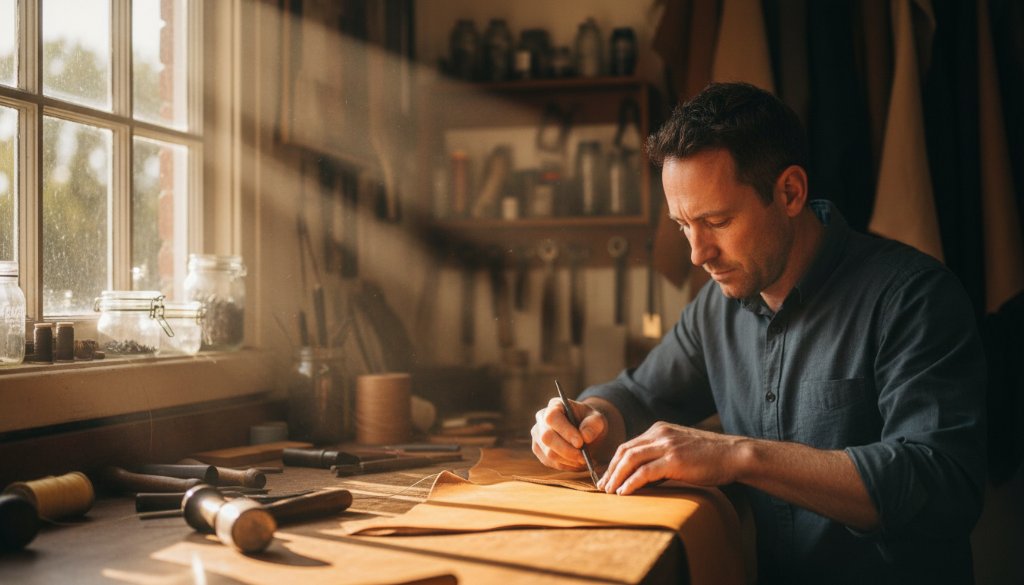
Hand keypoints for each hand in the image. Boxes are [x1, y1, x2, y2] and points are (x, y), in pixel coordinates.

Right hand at [531, 397, 607, 470]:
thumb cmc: (590, 423)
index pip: (552, 417)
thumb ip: (593, 425)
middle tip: (583, 457)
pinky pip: (550, 462)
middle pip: (547, 437)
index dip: (565, 431)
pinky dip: (565, 465)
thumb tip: (585, 437)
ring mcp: (538, 435)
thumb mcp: (597, 420)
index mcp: (555, 405)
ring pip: (548, 453)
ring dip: (568, 460)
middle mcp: (541, 419)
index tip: (580, 442)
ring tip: (583, 460)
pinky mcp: (539, 450)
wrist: (585, 432)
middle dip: (567, 450)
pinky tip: (576, 462)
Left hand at [597, 421, 743, 494]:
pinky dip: (631, 482)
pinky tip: (624, 492)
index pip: (628, 445)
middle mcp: (659, 434)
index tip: (607, 477)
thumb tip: (642, 477)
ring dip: (617, 477)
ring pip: (630, 459)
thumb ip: (661, 458)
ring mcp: (666, 445)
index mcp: (659, 430)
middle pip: (624, 451)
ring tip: (609, 492)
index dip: (614, 463)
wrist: (733, 455)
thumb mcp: (680, 450)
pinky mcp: (674, 459)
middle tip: (602, 487)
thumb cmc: (709, 457)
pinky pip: (644, 472)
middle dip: (611, 470)